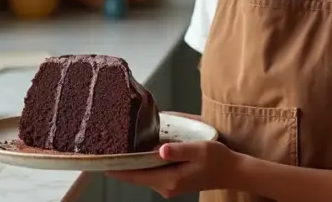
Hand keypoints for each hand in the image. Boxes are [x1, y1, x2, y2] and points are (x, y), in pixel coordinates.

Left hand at [106, 141, 239, 197]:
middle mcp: (165, 187)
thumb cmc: (217, 159)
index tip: (99, 160)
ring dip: (131, 163)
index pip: (134, 176)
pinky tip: (138, 150)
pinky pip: (151, 173)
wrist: (232, 171)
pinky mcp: (171, 182)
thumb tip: (160, 149)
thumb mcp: (199, 149)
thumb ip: (178, 150)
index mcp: (169, 180)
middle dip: (120, 164)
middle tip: (105, 146)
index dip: (116, 168)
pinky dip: (142, 164)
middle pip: (135, 176)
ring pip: (142, 175)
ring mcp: (168, 186)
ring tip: (117, 145)